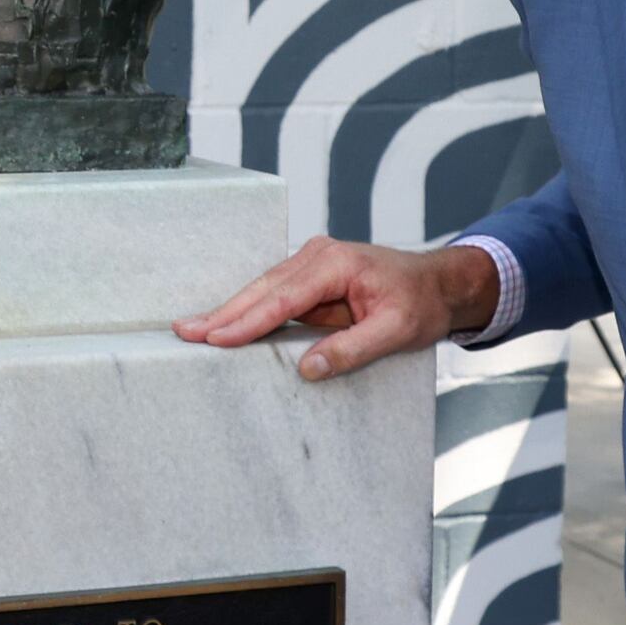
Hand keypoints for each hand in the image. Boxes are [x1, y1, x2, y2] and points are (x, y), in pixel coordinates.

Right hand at [177, 235, 494, 380]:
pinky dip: (251, 311)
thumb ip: (353, 349)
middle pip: (263, 289)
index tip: (216, 338)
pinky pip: (276, 296)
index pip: (283, 298)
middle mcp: (318, 256)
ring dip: (231, 312)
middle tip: (185, 332)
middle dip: (223, 313)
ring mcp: (313, 263)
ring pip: (264, 291)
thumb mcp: (396, 331)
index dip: (247, 320)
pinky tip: (226, 326)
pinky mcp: (312, 277)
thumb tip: (309, 368)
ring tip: (195, 331)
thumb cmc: (422, 303)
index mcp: (336, 264)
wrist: (441, 284)